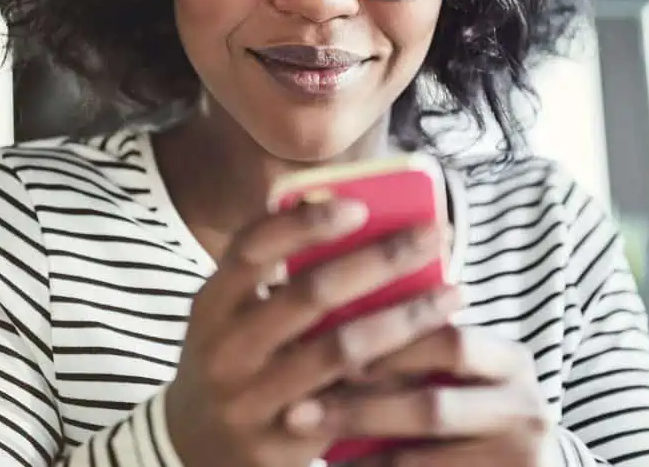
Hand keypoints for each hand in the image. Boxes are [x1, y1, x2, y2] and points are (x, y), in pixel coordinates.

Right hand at [166, 199, 461, 466]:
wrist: (196, 450)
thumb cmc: (232, 363)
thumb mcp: (231, 317)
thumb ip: (275, 276)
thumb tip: (351, 212)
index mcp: (211, 305)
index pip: (252, 248)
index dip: (304, 223)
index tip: (359, 205)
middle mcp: (225, 349)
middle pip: (309, 294)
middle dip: (380, 260)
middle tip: (434, 236)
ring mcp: (252, 399)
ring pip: (340, 349)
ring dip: (404, 318)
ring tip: (452, 294)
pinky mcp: (283, 441)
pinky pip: (352, 402)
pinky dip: (396, 375)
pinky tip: (435, 356)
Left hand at [329, 327, 552, 466]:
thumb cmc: (478, 415)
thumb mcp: (467, 379)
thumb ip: (424, 352)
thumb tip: (331, 321)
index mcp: (512, 362)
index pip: (449, 343)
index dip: (387, 348)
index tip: (326, 351)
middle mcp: (526, 408)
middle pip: (431, 408)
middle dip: (359, 410)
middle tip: (298, 413)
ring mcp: (521, 457)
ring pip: (418, 461)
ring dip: (357, 457)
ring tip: (312, 449)